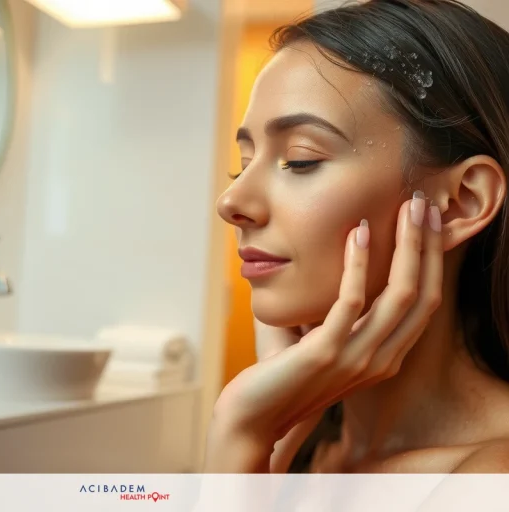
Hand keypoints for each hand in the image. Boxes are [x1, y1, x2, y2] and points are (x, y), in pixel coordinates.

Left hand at [207, 192, 442, 470]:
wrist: (252, 417)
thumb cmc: (280, 374)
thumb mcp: (317, 337)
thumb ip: (330, 308)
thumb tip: (325, 261)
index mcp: (383, 357)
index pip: (424, 304)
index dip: (431, 261)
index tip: (428, 222)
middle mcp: (379, 360)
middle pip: (422, 295)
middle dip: (427, 245)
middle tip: (423, 202)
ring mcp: (355, 359)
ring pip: (399, 295)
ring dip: (405, 246)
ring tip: (403, 208)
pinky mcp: (325, 354)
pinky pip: (351, 302)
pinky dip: (357, 264)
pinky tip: (356, 233)